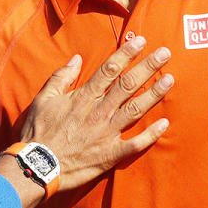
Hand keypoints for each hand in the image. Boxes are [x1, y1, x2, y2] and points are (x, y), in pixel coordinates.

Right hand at [19, 37, 172, 190]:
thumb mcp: (43, 99)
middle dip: (148, 67)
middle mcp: (98, 112)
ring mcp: (106, 133)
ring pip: (136, 110)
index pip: (109, 70)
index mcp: (83, 97)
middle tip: (165, 53)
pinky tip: (165, 123)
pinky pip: (135, 144)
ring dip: (154, 94)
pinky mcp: (110, 153)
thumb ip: (60, 78)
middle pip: (128, 85)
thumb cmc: (38, 131)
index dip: (126, 54)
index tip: (141, 42)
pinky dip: (151, 135)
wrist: (37, 165)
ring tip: (170, 79)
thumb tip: (76, 59)